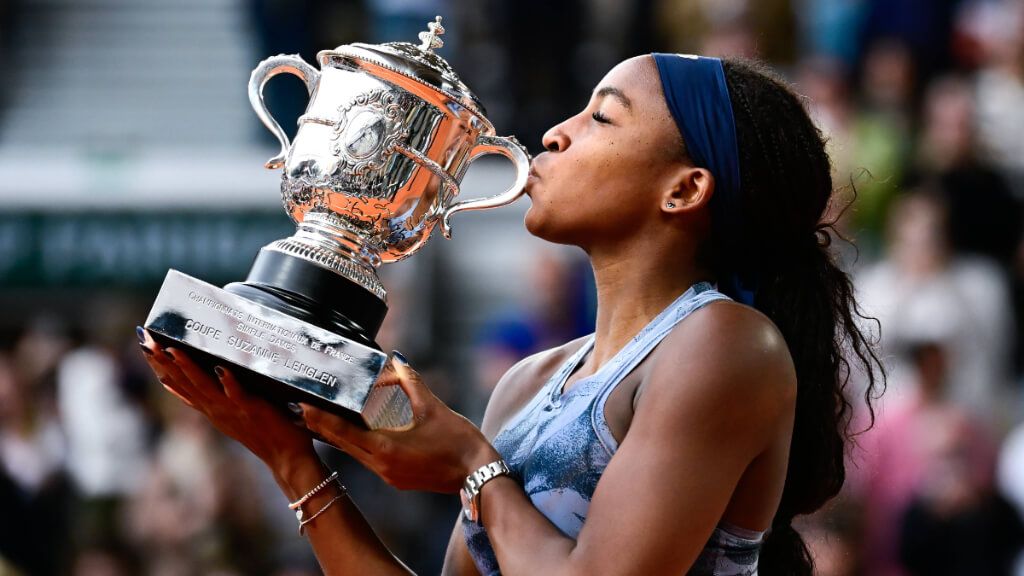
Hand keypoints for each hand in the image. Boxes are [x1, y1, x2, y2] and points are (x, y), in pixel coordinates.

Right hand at [138, 327, 316, 470]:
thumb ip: (215, 399)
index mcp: (210, 409)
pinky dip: (229, 382)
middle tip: (146, 339)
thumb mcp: (231, 415)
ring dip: (188, 368)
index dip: (160, 366)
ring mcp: (231, 410)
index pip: (179, 385)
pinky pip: (238, 395)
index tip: (145, 345)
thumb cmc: (263, 432)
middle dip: (163, 361)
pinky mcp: (251, 410)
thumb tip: (208, 378)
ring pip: (204, 387)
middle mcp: (215, 409)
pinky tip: (222, 369)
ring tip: (173, 349)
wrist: (285, 458)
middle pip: (184, 383)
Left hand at [299, 353, 498, 492]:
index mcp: (386, 449)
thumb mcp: (434, 408)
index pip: (343, 433)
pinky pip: (369, 460)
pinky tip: (358, 434)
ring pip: (355, 454)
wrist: (478, 475)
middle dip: (324, 427)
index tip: (303, 406)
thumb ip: (411, 382)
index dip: (321, 419)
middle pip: (343, 446)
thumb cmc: (459, 443)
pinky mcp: (398, 479)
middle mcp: (382, 467)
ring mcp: (389, 476)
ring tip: (325, 419)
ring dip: (341, 437)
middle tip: (305, 408)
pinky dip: (359, 445)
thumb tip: (397, 361)